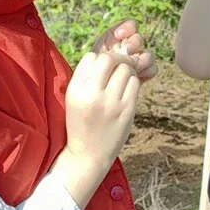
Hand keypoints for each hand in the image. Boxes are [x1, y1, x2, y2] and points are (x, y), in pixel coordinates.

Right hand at [53, 52, 140, 208]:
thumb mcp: (74, 99)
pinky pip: (134, 83)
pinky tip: (126, 90)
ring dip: (126, 70)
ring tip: (121, 79)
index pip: (91, 57)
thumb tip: (108, 54)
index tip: (102, 68)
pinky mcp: (127, 111)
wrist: (88, 155)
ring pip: (126, 69)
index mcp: (76, 90)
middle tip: (118, 66)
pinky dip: (132, 82)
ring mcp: (111, 103)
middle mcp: (92, 95)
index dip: (99, 59)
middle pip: (110, 59)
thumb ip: (87, 77)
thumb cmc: (80, 123)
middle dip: (116, 59)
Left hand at [91, 19, 157, 81]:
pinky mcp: (143, 73)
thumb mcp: (93, 57)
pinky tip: (137, 75)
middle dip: (133, 43)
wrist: (95, 89)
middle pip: (139, 39)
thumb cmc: (91, 72)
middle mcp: (129, 47)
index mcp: (118, 38)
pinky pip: (153, 68)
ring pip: (148, 54)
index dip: (128, 27)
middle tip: (126, 50)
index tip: (119, 34)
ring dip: (141, 59)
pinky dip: (147, 71)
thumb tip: (120, 50)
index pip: (131, 25)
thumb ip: (104, 48)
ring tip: (131, 67)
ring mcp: (138, 60)